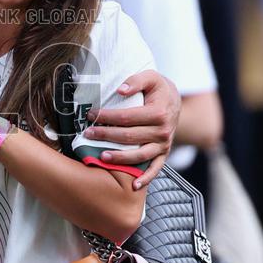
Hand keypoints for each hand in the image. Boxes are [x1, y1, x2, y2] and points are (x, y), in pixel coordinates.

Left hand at [83, 71, 180, 187]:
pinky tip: (133, 185)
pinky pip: (156, 169)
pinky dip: (146, 179)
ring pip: (139, 155)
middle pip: (129, 137)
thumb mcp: (151, 76)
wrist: (174, 100)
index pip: (126, 117)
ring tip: (101, 157)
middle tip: (87, 134)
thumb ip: (136, 80)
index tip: (90, 115)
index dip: (107, 117)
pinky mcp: (163, 154)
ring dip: (119, 158)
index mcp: (159, 112)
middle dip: (106, 135)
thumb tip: (120, 90)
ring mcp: (164, 145)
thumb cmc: (158, 88)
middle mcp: (163, 131)